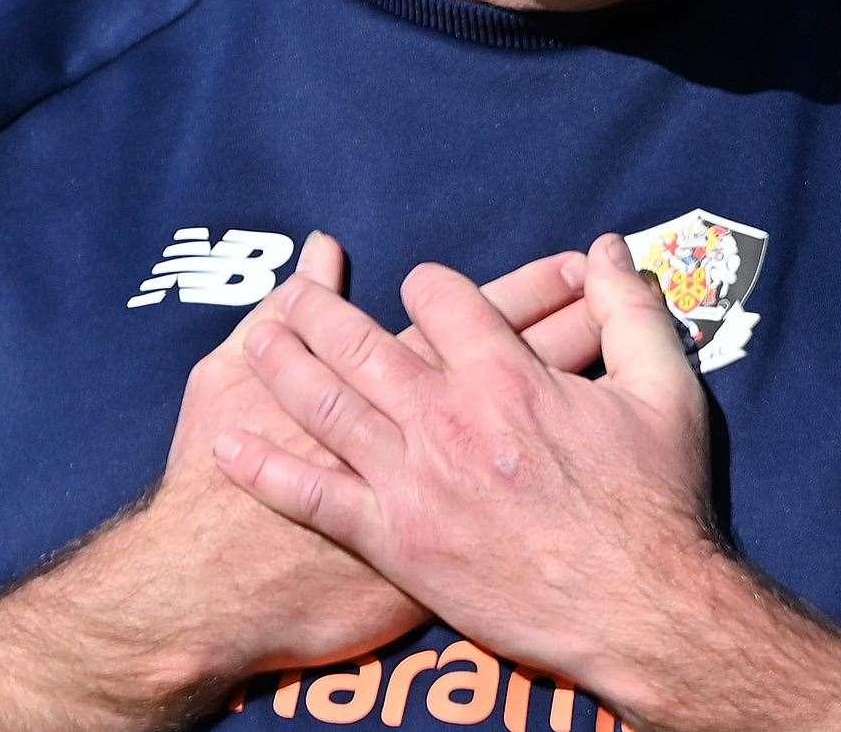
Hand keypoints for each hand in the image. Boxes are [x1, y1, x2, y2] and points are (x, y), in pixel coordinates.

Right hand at [0, 234, 595, 731]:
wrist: (213, 588)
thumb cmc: (218, 476)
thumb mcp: (226, 376)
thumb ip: (280, 311)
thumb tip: (319, 253)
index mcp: (392, 378)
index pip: (483, 314)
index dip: (535, 287)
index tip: (576, 264)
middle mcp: (433, 429)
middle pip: (528, 357)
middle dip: (576, 318)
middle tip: (625, 295)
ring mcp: (447, 491)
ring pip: (539, 421)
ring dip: (584, 379)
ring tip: (627, 352)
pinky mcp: (444, 550)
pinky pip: (521, 504)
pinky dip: (557, 475)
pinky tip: (592, 449)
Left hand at [212, 231, 714, 690]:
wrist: (640, 611)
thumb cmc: (656, 503)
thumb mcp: (664, 391)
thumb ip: (631, 312)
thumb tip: (610, 249)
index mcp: (506, 375)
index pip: (441, 298)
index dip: (429, 283)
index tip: (423, 287)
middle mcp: (447, 418)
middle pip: (363, 343)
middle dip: (324, 310)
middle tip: (295, 292)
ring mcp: (414, 481)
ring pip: (328, 406)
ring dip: (285, 365)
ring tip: (257, 335)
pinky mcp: (396, 543)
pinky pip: (315, 498)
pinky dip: (266, 470)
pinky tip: (229, 444)